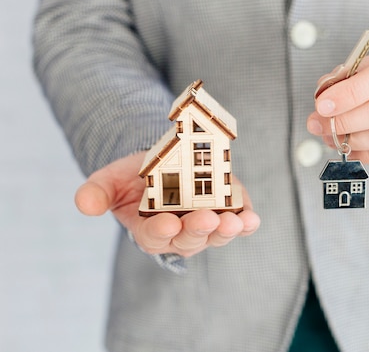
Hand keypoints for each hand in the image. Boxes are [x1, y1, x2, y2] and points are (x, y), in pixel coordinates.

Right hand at [74, 152, 259, 256]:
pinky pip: (240, 222)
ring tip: (234, 222)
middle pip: (190, 239)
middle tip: (207, 219)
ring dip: (226, 230)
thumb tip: (85, 204)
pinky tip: (252, 219)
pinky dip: (248, 222)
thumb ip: (97, 192)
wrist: (164, 162)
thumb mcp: (110, 181)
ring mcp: (207, 225)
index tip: (167, 223)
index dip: (161, 231)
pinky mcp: (228, 211)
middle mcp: (181, 234)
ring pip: (217, 235)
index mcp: (151, 230)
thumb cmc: (133, 178)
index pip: (155, 237)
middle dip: (199, 229)